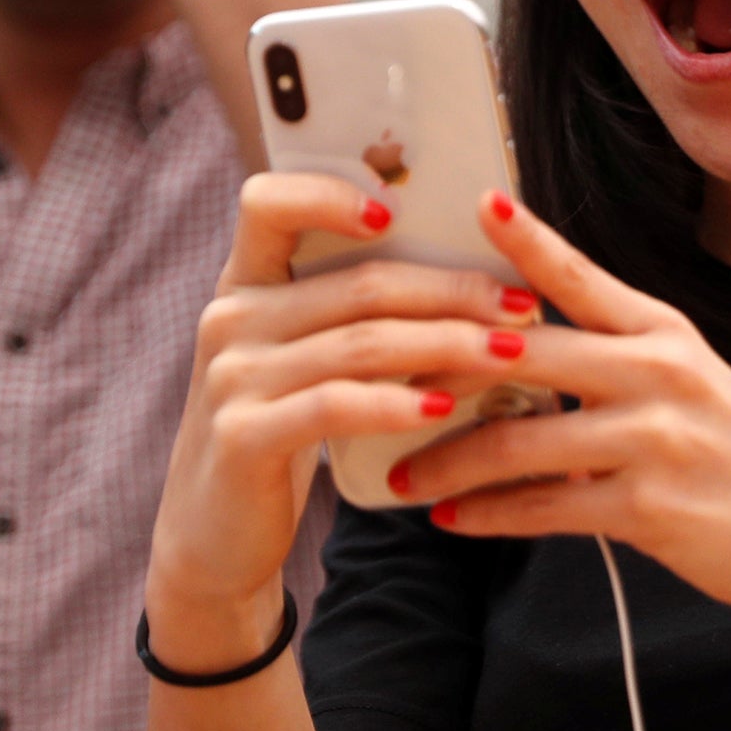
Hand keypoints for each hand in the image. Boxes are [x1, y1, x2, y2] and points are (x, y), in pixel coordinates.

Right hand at [146, 172, 539, 665]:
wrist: (212, 536)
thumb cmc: (278, 433)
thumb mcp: (298, 362)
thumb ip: (346, 315)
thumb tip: (467, 281)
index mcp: (244, 283)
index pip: (268, 203)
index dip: (330, 194)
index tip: (398, 210)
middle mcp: (230, 318)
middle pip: (360, 284)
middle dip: (452, 291)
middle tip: (518, 304)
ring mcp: (232, 376)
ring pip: (362, 342)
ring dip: (447, 345)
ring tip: (507, 352)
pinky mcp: (242, 435)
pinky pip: (336, 405)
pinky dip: (397, 402)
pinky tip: (443, 406)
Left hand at [393, 193, 730, 657]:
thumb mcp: (688, 378)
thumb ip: (611, 356)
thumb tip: (515, 347)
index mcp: (661, 330)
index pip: (581, 274)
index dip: (526, 237)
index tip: (476, 200)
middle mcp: (657, 371)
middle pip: (524, 351)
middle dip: (439, 366)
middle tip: (370, 376)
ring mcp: (655, 438)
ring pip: (520, 440)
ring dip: (449, 460)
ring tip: (401, 475)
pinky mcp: (649, 507)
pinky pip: (546, 507)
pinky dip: (489, 515)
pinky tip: (451, 519)